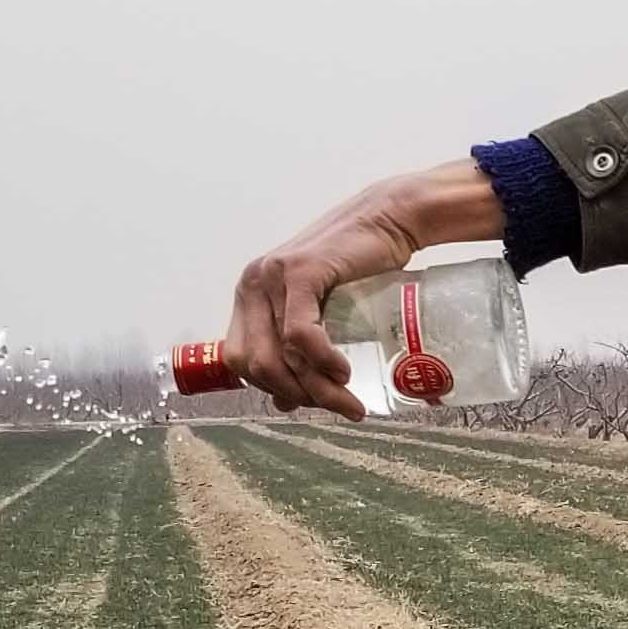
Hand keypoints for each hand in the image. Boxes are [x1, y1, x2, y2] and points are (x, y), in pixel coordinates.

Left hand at [223, 159, 507, 420]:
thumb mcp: (320, 312)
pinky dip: (321, 361)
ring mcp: (272, 277)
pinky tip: (343, 372)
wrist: (387, 221)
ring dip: (318, 389)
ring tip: (350, 402)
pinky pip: (300, 334)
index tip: (308, 402)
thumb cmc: (357, 268)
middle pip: (256, 365)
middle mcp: (252, 286)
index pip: (240, 361)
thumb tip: (285, 404)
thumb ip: (298, 351)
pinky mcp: (300, 272)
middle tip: (337, 406)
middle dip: (297, 396)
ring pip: (281, 355)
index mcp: (249, 297)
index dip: (270, 389)